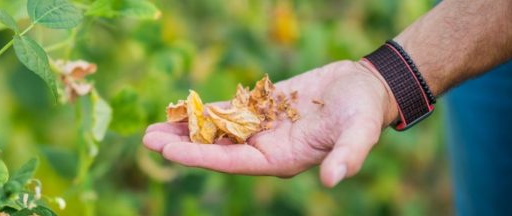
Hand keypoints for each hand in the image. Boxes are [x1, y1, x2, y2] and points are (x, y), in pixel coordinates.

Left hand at [143, 60, 398, 186]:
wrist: (363, 88)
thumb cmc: (363, 113)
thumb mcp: (360, 133)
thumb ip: (347, 156)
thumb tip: (332, 180)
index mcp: (281, 159)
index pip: (233, 163)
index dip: (201, 156)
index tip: (170, 151)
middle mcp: (265, 148)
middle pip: (216, 149)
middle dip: (182, 144)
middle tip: (148, 139)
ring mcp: (260, 128)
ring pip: (216, 130)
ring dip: (186, 128)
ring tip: (153, 128)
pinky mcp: (260, 108)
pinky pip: (227, 110)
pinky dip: (204, 110)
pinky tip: (180, 109)